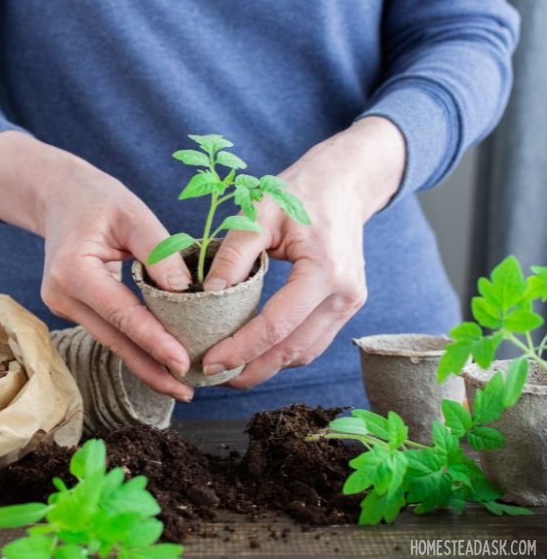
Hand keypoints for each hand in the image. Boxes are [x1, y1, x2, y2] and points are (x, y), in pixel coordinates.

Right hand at [0, 131, 194, 400]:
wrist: (59, 195)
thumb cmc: (98, 200)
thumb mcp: (133, 213)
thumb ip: (159, 252)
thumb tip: (186, 294)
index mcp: (73, 271)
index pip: (121, 314)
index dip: (153, 341)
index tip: (182, 363)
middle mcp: (61, 296)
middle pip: (114, 340)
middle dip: (151, 368)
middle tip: (187, 389)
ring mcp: (62, 306)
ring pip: (111, 342)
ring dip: (144, 363)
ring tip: (179, 384)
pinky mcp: (72, 309)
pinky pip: (108, 332)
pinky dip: (135, 346)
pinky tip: (158, 361)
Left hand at [201, 116, 405, 388]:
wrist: (345, 182)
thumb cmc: (300, 191)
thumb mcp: (260, 211)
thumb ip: (234, 254)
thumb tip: (207, 296)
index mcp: (325, 270)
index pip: (277, 325)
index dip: (241, 348)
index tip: (210, 361)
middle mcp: (345, 294)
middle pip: (294, 350)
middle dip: (252, 369)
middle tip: (213, 376)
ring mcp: (350, 303)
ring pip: (305, 353)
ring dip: (267, 366)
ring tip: (228, 370)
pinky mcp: (346, 305)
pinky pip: (312, 341)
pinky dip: (282, 352)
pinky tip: (254, 353)